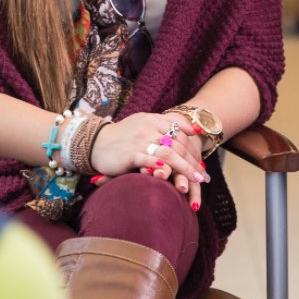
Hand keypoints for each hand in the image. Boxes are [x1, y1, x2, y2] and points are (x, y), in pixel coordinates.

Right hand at [90, 112, 209, 205]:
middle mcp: (148, 128)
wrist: (94, 142)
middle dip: (193, 161)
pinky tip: (174, 177)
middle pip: (178, 145)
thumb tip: (194, 129)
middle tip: (204, 175)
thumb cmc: (123, 136)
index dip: (193, 148)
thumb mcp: (145, 123)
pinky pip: (150, 161)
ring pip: (169, 153)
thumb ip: (167, 125)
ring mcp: (140, 141)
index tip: (201, 163)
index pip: (180, 133)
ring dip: (185, 168)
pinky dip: (163, 168)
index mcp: (153, 119)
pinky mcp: (130, 154)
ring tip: (196, 179)